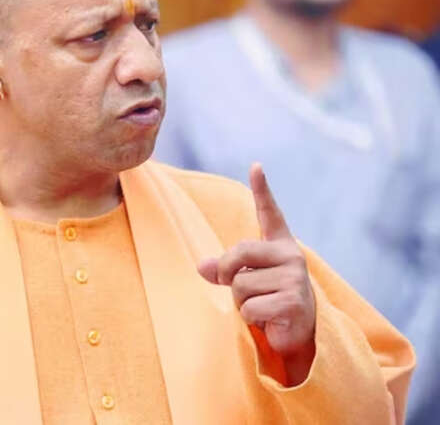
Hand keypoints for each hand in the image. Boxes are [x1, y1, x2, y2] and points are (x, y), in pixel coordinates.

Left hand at [198, 163, 315, 383]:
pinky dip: (250, 318)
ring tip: (261, 306)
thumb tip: (202, 267)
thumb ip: (223, 269)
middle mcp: (291, 256)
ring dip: (241, 302)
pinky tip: (268, 319)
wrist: (297, 333)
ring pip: (240, 285)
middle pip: (239, 252)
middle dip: (228, 273)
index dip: (262, 189)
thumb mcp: (244, 280)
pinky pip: (249, 307)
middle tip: (239, 287)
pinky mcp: (294, 301)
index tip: (255, 166)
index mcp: (280, 245)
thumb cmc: (268, 300)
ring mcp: (295, 278)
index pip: (270, 213)